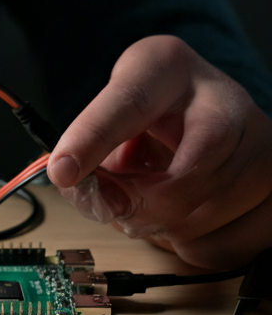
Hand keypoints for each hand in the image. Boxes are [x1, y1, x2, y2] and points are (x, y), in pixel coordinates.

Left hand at [46, 35, 271, 269]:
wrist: (199, 109)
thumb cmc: (150, 112)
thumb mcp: (108, 115)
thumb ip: (86, 149)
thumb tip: (76, 187)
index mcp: (167, 68)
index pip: (131, 103)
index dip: (93, 139)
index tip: (63, 171)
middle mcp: (227, 99)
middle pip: (186, 174)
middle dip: (138, 205)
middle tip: (114, 205)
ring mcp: (264, 144)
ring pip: (207, 216)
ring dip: (162, 228)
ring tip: (151, 203)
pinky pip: (229, 245)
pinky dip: (193, 247)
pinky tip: (184, 219)